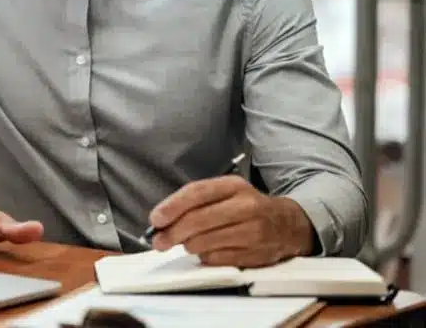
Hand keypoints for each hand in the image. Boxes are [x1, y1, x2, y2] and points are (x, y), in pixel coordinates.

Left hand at [148, 175, 314, 267]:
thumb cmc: (246, 208)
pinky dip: (206, 258)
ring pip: (207, 242)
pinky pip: (219, 259)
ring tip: (185, 244)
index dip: (172, 207)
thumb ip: (194, 202)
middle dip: (173, 232)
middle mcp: (246, 206)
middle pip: (199, 220)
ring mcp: (254, 231)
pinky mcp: (257, 254)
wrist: (288, 224)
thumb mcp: (225, 193)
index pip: (197, 193)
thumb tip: (161, 220)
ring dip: (189, 245)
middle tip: (159, 241)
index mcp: (234, 186)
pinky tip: (205, 253)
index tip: (155, 219)